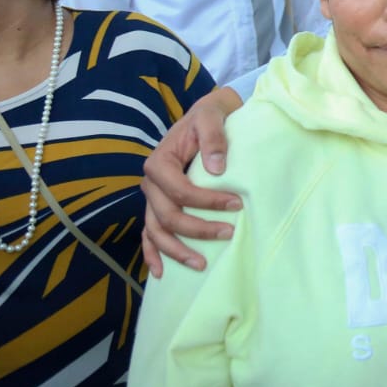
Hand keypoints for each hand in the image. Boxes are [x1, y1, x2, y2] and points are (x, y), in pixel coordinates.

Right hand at [141, 86, 243, 275]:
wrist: (206, 115)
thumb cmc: (210, 116)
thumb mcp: (212, 116)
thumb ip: (214, 138)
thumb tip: (217, 169)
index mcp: (160, 162)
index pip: (180, 191)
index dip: (207, 202)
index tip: (237, 204)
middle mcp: (151, 183)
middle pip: (168, 216)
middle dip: (197, 230)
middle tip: (229, 234)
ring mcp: (152, 197)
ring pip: (156, 231)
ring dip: (176, 250)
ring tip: (200, 264)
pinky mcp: (158, 205)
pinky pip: (149, 233)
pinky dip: (153, 253)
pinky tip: (160, 272)